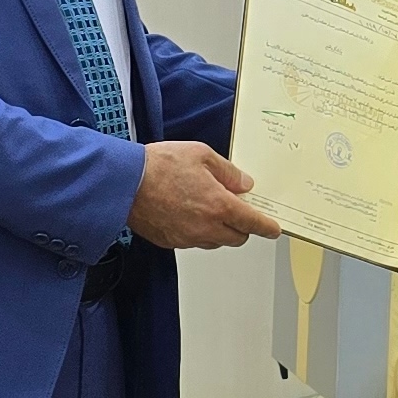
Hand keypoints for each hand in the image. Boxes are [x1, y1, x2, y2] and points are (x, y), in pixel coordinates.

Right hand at [129, 142, 280, 248]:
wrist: (124, 182)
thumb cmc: (159, 166)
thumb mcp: (201, 155)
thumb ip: (228, 172)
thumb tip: (243, 184)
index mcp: (219, 205)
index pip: (252, 223)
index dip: (266, 227)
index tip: (273, 229)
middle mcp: (206, 227)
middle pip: (237, 238)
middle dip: (242, 227)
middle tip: (238, 211)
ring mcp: (187, 238)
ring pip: (215, 241)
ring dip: (219, 230)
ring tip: (208, 208)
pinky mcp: (170, 242)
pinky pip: (193, 242)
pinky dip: (198, 231)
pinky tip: (188, 213)